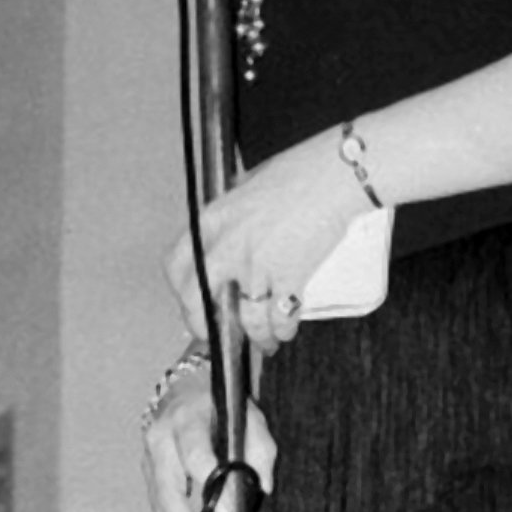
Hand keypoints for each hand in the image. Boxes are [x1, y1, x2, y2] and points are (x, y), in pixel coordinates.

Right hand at [141, 369, 277, 511]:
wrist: (187, 385)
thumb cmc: (223, 402)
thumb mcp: (249, 414)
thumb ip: (260, 448)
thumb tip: (263, 487)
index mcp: (187, 418)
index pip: (196, 456)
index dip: (209, 487)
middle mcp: (161, 438)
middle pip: (168, 493)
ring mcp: (149, 456)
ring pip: (160, 507)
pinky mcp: (148, 472)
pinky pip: (159, 508)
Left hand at [164, 132, 365, 347]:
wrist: (335, 175)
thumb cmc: (299, 171)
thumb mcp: (248, 185)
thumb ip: (233, 215)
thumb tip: (230, 234)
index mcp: (213, 220)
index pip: (176, 265)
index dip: (181, 290)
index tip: (191, 300)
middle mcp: (228, 246)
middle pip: (198, 301)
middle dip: (206, 326)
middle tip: (218, 334)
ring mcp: (256, 265)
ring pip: (245, 319)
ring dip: (255, 336)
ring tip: (264, 340)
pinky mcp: (288, 278)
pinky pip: (280, 318)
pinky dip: (283, 330)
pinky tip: (285, 331)